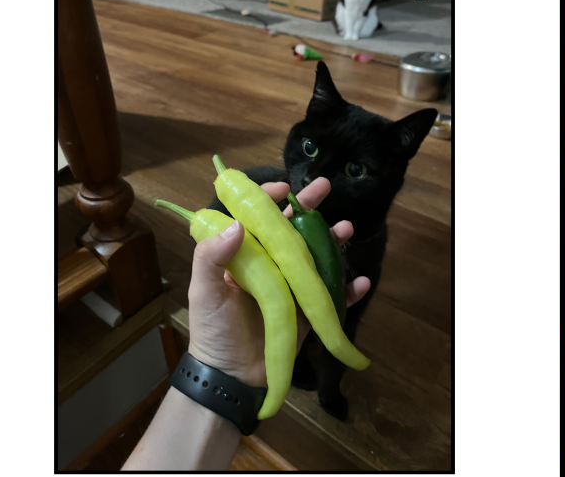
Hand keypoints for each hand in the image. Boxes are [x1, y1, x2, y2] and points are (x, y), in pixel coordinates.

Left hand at [186, 177, 370, 386]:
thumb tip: (237, 224)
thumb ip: (210, 256)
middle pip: (290, 231)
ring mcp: (289, 289)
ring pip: (314, 258)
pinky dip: (348, 290)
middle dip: (309, 208)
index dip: (268, 200)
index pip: (255, 219)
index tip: (284, 190)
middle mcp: (268, 267)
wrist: (230, 376)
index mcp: (241, 257)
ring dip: (332, 242)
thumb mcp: (204, 290)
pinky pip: (330, 297)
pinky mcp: (306, 313)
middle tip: (326, 187)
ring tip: (347, 229)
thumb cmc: (212, 330)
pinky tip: (361, 282)